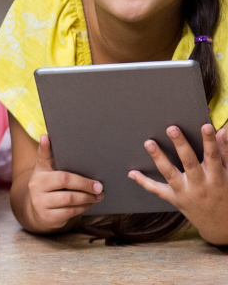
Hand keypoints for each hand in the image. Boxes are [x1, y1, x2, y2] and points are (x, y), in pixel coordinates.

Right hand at [25, 134, 102, 231]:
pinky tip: (89, 203)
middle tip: (99, 186)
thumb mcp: (48, 174)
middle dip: (85, 183)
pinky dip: (83, 207)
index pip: (42, 158)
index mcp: (39, 172)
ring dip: (88, 197)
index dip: (44, 147)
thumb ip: (51, 159)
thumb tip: (48, 137)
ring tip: (98, 196)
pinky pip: (70, 211)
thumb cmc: (49, 189)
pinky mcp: (47, 216)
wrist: (38, 212)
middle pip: (64, 180)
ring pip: (70, 198)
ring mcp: (40, 202)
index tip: (46, 136)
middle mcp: (36, 185)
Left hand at [130, 124, 227, 243]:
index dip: (210, 142)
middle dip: (180, 145)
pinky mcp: (175, 200)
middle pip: (189, 163)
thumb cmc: (226, 193)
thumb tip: (223, 131)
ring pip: (170, 174)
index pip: (213, 157)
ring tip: (149, 143)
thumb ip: (225, 152)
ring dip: (159, 158)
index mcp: (217, 178)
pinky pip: (157, 191)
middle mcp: (200, 185)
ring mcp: (186, 193)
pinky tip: (132, 173)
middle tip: (171, 128)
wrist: (220, 224)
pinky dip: (144, 182)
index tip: (205, 126)